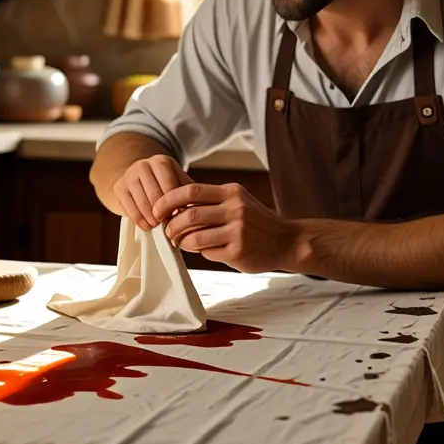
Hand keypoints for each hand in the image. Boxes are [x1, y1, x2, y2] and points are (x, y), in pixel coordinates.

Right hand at [112, 154, 192, 229]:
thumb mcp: (178, 182)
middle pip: (155, 196)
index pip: (170, 187)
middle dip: (164, 214)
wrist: (138, 177)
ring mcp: (129, 175)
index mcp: (161, 161)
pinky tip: (147, 226)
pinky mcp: (118, 187)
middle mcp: (143, 165)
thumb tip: (195, 209)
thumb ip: (187, 192)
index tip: (181, 217)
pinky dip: (140, 221)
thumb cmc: (164, 182)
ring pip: (143, 204)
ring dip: (152, 220)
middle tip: (170, 225)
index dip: (176, 205)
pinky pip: (130, 209)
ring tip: (159, 226)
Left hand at [154, 183, 298, 273]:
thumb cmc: (255, 222)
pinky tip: (205, 250)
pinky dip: (200, 252)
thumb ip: (211, 201)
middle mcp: (235, 209)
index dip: (168, 200)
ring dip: (182, 242)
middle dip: (171, 226)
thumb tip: (174, 205)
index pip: (191, 191)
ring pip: (194, 238)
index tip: (157, 210)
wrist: (286, 241)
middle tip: (167, 232)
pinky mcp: (237, 251)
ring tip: (181, 243)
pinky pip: (207, 253)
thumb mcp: (237, 201)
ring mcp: (237, 231)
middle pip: (189, 216)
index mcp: (231, 192)